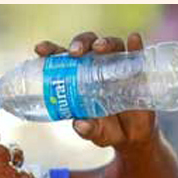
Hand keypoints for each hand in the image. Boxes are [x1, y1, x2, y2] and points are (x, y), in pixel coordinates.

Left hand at [34, 31, 157, 151]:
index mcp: (77, 78)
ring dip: (105, 43)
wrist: (132, 137)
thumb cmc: (106, 129)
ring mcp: (117, 67)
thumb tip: (80, 125)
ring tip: (100, 48)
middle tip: (75, 52)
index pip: (61, 58)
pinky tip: (133, 40)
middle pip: (87, 46)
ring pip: (111, 46)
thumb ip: (87, 130)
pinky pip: (137, 54)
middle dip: (79, 43)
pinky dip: (135, 46)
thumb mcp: (95, 133)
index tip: (40, 49)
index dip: (50, 50)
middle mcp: (96, 67)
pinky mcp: (137, 71)